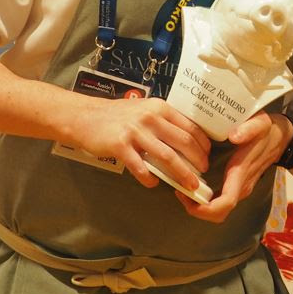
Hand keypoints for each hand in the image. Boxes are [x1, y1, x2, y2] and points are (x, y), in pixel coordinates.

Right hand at [71, 96, 210, 190]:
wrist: (85, 116)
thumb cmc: (117, 115)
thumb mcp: (145, 110)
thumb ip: (164, 122)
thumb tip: (186, 142)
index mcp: (160, 108)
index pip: (191, 127)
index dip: (203, 144)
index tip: (207, 156)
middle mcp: (151, 118)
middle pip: (184, 142)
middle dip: (198, 160)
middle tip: (203, 173)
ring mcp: (136, 131)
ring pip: (167, 156)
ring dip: (182, 173)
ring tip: (189, 184)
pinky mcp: (120, 145)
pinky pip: (140, 166)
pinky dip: (149, 177)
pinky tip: (153, 184)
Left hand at [178, 111, 291, 223]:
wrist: (281, 139)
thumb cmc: (267, 131)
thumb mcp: (260, 123)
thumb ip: (248, 128)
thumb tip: (233, 136)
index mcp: (241, 173)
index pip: (225, 203)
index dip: (204, 208)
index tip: (186, 195)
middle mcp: (241, 186)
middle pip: (218, 213)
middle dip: (196, 209)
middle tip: (179, 191)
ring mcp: (239, 189)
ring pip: (218, 210)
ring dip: (198, 205)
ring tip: (182, 187)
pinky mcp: (237, 187)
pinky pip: (219, 202)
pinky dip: (204, 200)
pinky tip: (193, 184)